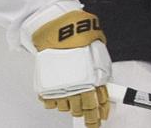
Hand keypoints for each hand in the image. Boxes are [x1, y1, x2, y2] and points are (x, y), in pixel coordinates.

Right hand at [28, 5, 110, 126]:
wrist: (59, 31)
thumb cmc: (80, 38)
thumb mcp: (99, 55)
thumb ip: (101, 72)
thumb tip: (104, 86)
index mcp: (92, 79)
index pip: (98, 104)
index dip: (99, 114)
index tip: (99, 120)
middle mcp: (76, 86)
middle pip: (83, 110)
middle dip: (88, 115)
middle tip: (90, 121)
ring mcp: (60, 88)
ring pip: (66, 108)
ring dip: (71, 105)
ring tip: (74, 97)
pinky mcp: (46, 87)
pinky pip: (51, 103)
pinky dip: (55, 101)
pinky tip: (60, 94)